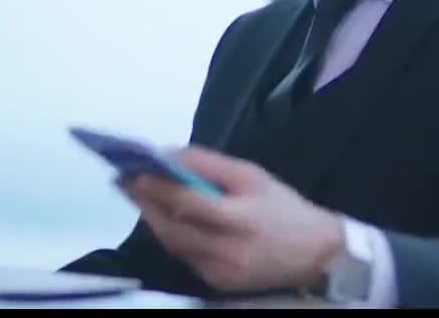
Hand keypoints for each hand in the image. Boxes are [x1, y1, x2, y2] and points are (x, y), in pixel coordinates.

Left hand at [118, 146, 343, 294]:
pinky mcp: (217, 284)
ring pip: (174, 244)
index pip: (189, 203)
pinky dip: (170, 235)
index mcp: (241, 219)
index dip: (157, 188)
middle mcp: (228, 251)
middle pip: (172, 228)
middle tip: (122, 181)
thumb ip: (210, 164)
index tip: (132, 171)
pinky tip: (161, 216)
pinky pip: (185, 256)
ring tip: (135, 194)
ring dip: (152, 219)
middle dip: (144, 203)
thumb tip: (170, 154)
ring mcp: (220, 272)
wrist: (316, 253)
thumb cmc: (283, 206)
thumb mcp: (252, 175)